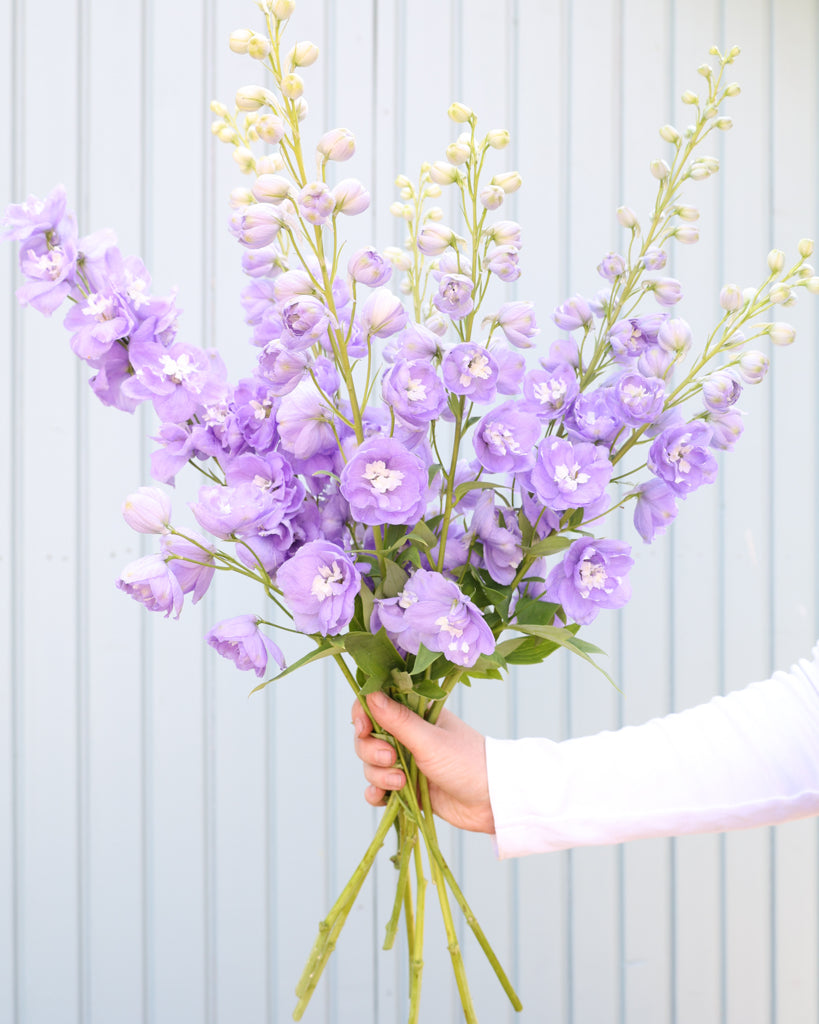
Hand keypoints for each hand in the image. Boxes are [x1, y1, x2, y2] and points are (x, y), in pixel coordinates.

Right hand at [352, 691, 494, 834]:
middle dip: (372, 751)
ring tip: (401, 782)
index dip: (363, 716)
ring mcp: (405, 762)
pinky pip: (378, 788)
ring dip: (378, 775)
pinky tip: (384, 798)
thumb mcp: (430, 740)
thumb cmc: (466, 761)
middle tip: (392, 759)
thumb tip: (371, 694)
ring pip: (371, 764)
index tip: (364, 729)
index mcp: (414, 714)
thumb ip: (399, 720)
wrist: (491, 801)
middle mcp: (407, 736)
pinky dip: (376, 793)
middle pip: (367, 738)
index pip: (375, 705)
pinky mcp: (406, 787)